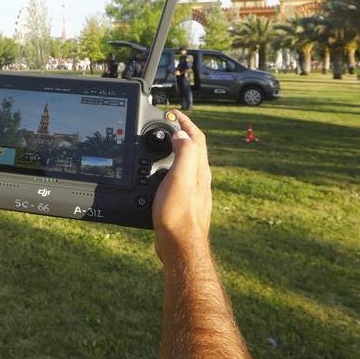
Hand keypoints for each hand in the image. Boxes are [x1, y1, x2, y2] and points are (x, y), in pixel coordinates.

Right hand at [152, 110, 212, 263]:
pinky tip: (159, 174)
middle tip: (166, 124)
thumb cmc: (178, 215)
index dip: (185, 122)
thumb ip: (184, 154)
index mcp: (199, 170)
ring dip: (175, 149)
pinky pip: (179, 176)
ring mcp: (194, 191)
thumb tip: (181, 134)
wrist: (180, 245)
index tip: (172, 113)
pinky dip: (169, 167)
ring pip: (186, 162)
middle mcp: (200, 179)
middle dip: (181, 132)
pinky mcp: (185, 202)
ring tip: (161, 144)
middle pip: (193, 148)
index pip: (196, 138)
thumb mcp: (180, 179)